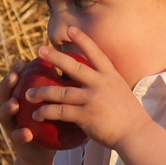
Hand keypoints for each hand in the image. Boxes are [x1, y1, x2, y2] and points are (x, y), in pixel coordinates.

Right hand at [0, 64, 59, 164]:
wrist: (45, 149)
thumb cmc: (52, 121)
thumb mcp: (56, 104)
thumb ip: (60, 88)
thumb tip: (76, 67)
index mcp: (19, 96)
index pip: (15, 80)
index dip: (16, 70)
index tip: (23, 62)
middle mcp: (11, 109)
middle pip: (4, 93)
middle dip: (7, 84)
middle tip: (14, 77)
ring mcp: (11, 125)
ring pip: (4, 115)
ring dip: (8, 108)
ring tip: (14, 104)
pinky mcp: (16, 141)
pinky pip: (17, 137)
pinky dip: (21, 135)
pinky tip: (27, 133)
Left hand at [22, 33, 149, 151]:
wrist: (137, 134)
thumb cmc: (129, 117)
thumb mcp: (121, 93)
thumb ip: (107, 86)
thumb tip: (94, 82)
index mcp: (111, 76)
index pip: (96, 53)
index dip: (83, 40)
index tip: (70, 29)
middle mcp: (101, 84)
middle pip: (73, 67)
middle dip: (55, 57)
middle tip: (39, 50)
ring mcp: (93, 99)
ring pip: (61, 92)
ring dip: (42, 92)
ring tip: (28, 93)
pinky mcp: (86, 116)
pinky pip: (60, 112)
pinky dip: (46, 113)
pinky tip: (36, 115)